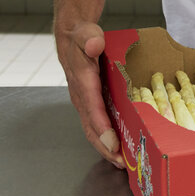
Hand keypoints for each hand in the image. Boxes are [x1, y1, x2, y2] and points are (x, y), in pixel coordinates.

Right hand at [56, 21, 124, 168]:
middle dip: (105, 146)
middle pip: (91, 126)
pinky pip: (97, 125)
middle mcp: (81, 96)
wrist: (72, 39)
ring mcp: (84, 103)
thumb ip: (90, 38)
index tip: (112, 142)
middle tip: (121, 162)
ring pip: (93, 129)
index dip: (102, 125)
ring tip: (122, 162)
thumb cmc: (82, 37)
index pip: (92, 107)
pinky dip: (107, 139)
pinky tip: (120, 149)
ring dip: (106, 147)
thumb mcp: (86, 33)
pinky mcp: (89, 104)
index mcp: (82, 81)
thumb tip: (95, 44)